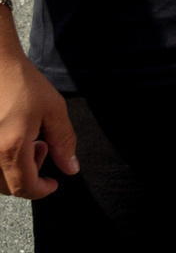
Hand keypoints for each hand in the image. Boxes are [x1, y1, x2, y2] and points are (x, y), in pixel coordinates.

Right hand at [0, 47, 72, 198]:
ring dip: (14, 169)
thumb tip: (70, 169)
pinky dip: (1, 162)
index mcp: (10, 147)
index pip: (24, 187)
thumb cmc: (22, 83)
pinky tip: (12, 138)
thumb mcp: (53, 110)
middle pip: (8, 187)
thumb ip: (63, 142)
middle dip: (30, 175)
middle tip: (42, 148)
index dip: (41, 191)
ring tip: (28, 140)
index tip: (53, 184)